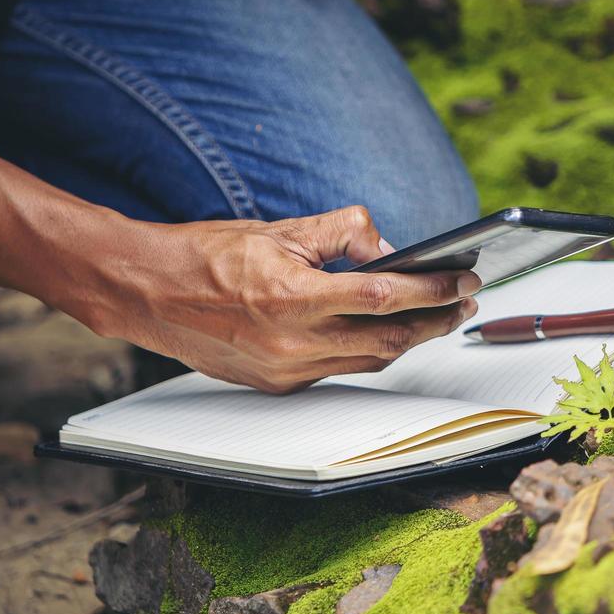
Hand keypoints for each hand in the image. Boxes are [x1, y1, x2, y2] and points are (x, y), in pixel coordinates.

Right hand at [76, 205, 478, 392]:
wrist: (148, 293)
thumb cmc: (209, 255)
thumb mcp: (282, 228)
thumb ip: (344, 233)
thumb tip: (390, 248)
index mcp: (293, 297)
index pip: (385, 298)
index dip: (434, 290)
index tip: (464, 280)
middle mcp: (291, 342)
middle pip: (389, 341)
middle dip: (436, 322)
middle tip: (465, 302)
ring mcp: (285, 370)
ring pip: (369, 361)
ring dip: (409, 340)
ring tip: (438, 316)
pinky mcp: (277, 385)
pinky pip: (340, 369)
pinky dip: (369, 350)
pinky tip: (387, 331)